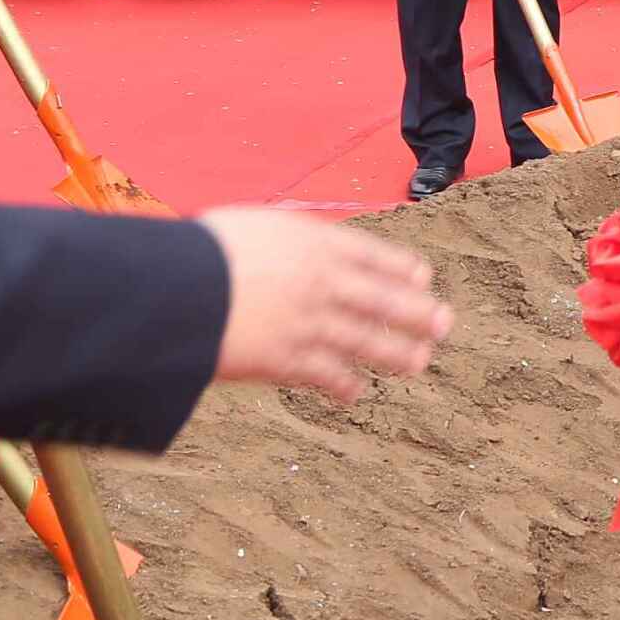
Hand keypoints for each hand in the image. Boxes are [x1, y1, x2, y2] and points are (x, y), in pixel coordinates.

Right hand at [201, 207, 450, 403]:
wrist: (175, 289)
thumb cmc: (202, 251)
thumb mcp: (254, 226)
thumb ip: (287, 239)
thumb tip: (303, 246)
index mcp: (315, 243)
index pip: (372, 255)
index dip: (400, 269)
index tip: (423, 279)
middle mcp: (323, 283)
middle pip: (383, 300)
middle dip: (416, 313)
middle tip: (444, 323)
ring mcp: (310, 323)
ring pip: (366, 341)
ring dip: (396, 353)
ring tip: (419, 362)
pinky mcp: (288, 360)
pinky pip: (327, 375)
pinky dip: (344, 385)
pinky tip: (357, 393)